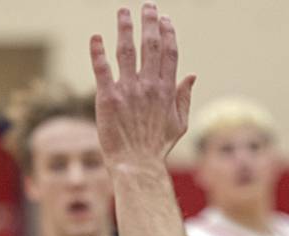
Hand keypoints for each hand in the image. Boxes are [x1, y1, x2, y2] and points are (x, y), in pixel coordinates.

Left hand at [89, 4, 195, 169]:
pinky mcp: (108, 97)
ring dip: (125, 28)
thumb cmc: (157, 147)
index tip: (164, 19)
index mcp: (166, 91)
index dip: (167, 33)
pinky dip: (98, 52)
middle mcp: (148, 86)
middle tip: (147, 6)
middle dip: (149, 22)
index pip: (169, 53)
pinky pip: (102, 69)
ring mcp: (128, 91)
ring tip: (123, 12)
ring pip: (126, 50)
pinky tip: (96, 37)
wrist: (137, 165)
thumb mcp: (179, 124)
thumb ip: (184, 97)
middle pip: (150, 45)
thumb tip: (192, 75)